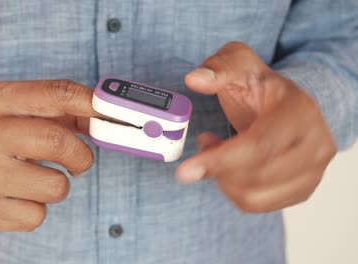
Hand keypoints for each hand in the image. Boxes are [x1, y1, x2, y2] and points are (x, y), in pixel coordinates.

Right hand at [0, 80, 95, 233]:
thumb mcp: (15, 113)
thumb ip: (59, 111)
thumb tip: (102, 116)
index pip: (56, 93)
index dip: (91, 105)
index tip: (107, 116)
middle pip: (58, 141)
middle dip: (81, 155)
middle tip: (78, 161)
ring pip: (55, 186)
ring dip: (58, 186)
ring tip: (36, 180)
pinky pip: (37, 216)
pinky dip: (36, 209)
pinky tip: (17, 199)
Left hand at [176, 42, 336, 212]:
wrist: (287, 106)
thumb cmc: (261, 86)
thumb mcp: (239, 63)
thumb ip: (218, 68)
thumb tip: (195, 80)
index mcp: (300, 112)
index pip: (261, 146)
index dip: (221, 160)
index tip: (186, 171)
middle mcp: (315, 145)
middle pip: (256, 176)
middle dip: (217, 167)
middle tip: (204, 143)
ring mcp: (312, 171)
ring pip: (253, 196)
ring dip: (223, 179)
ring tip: (218, 151)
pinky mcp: (300, 190)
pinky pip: (255, 204)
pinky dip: (232, 190)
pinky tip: (230, 167)